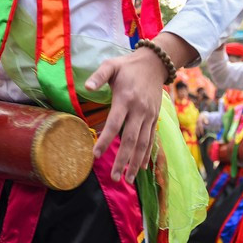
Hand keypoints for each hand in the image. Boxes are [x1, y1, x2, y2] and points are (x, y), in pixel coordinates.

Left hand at [88, 48, 167, 180]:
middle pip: (131, 139)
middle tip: (114, 177)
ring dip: (136, 162)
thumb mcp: (111, 65)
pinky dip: (147, 154)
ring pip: (143, 143)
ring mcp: (149, 115)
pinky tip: (143, 168)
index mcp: (126, 99)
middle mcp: (139, 110)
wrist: (156, 64)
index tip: (96, 154)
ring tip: (128, 179)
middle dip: (123, 160)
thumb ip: (98, 76)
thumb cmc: (128, 66)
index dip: (105, 139)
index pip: (114, 123)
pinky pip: (151, 139)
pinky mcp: (154, 117)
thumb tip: (87, 86)